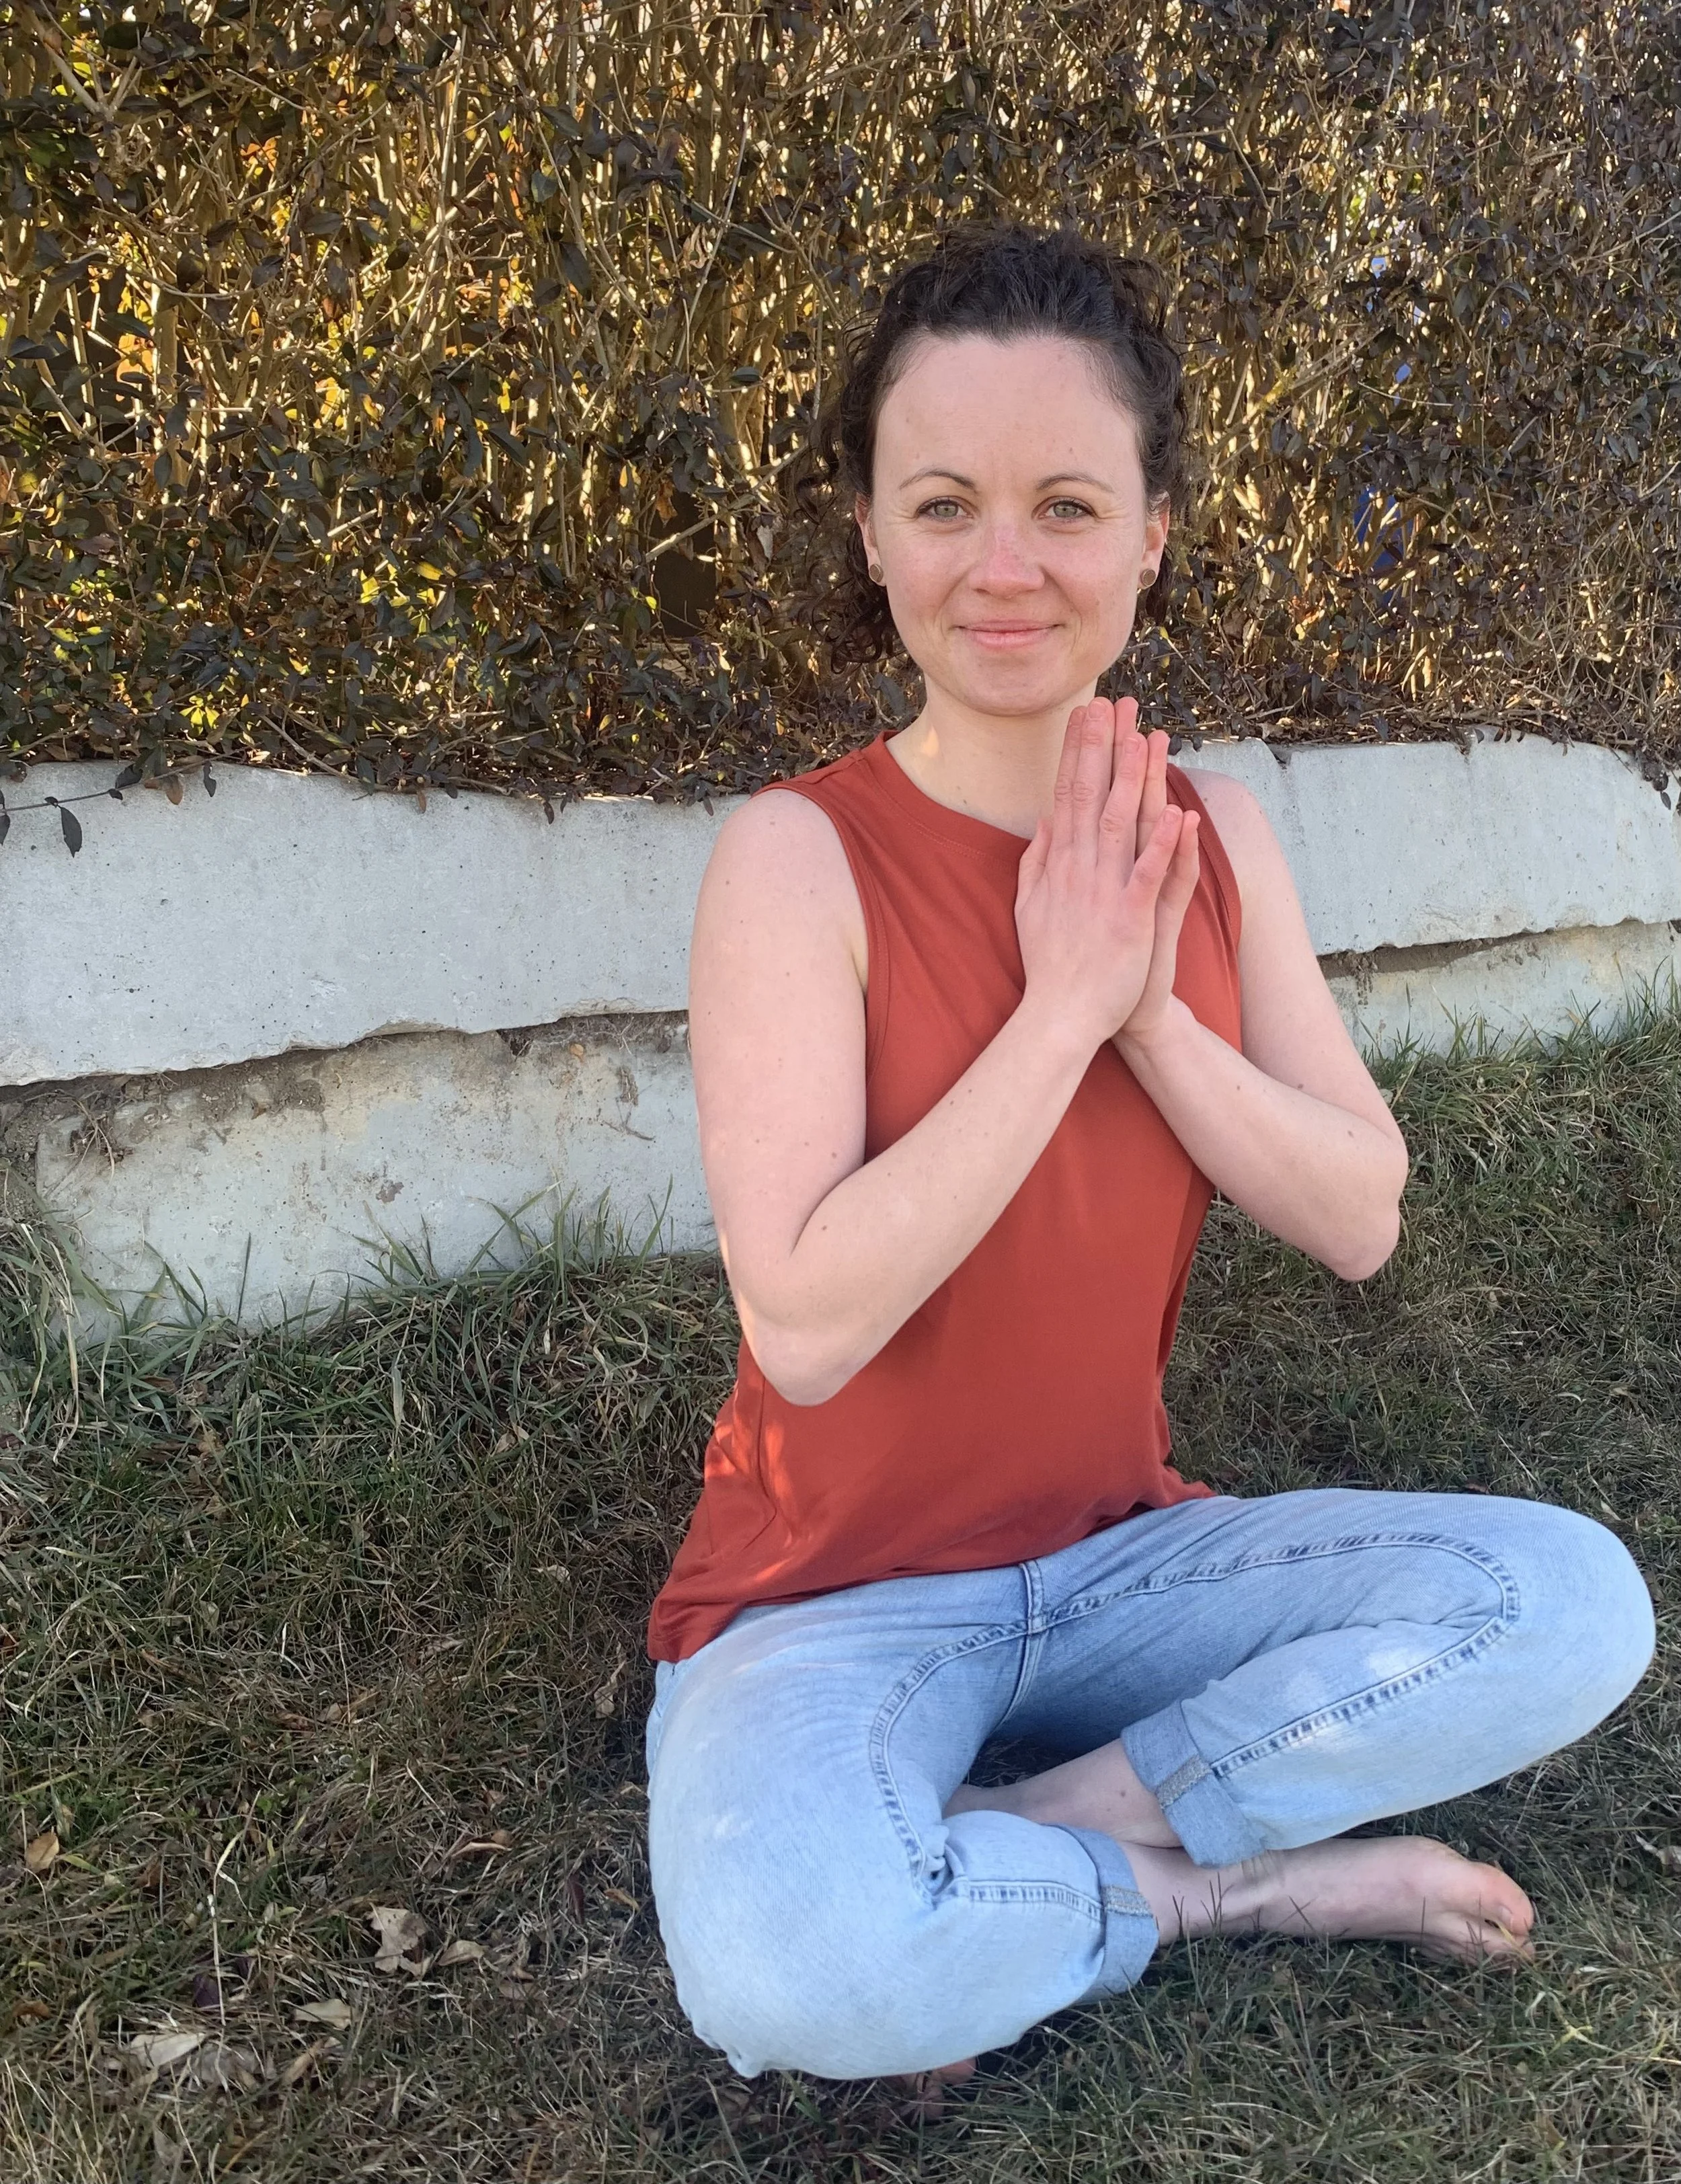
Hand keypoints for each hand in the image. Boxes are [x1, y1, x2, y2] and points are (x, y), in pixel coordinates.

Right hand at [1013, 696, 1197, 1057]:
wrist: (1059, 1016)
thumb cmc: (1050, 964)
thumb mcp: (1028, 906)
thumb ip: (1036, 861)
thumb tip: (1045, 821)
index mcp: (1058, 864)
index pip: (1068, 794)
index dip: (1077, 752)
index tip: (1085, 714)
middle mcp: (1079, 870)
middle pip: (1094, 796)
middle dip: (1105, 747)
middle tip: (1114, 703)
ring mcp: (1105, 893)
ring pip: (1123, 824)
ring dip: (1136, 780)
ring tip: (1147, 738)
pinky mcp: (1131, 920)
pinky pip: (1151, 876)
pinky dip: (1164, 846)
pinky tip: (1178, 816)